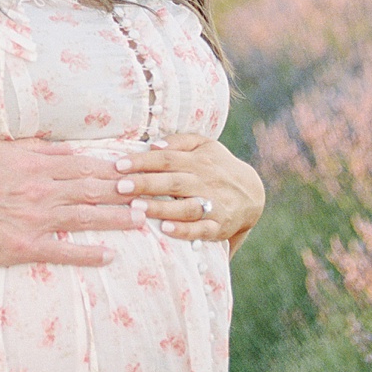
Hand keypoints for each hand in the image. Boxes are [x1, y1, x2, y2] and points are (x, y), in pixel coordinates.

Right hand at [0, 138, 147, 267]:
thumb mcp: (1, 150)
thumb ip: (36, 149)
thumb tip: (68, 149)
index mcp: (36, 166)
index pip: (83, 166)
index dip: (112, 169)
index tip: (135, 170)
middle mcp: (41, 191)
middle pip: (92, 190)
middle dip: (125, 193)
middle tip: (150, 194)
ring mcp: (36, 220)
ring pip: (85, 217)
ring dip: (116, 219)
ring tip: (141, 220)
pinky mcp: (26, 246)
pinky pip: (64, 250)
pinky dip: (88, 253)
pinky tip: (109, 255)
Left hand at [109, 134, 264, 249]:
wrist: (253, 193)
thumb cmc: (218, 166)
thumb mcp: (204, 145)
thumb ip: (179, 141)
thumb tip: (153, 144)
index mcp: (197, 160)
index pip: (165, 158)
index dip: (142, 161)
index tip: (118, 165)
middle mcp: (204, 181)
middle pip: (171, 181)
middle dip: (145, 183)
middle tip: (119, 186)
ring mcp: (212, 204)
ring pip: (184, 207)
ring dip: (160, 208)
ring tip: (136, 207)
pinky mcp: (219, 226)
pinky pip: (201, 229)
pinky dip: (184, 230)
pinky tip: (165, 229)